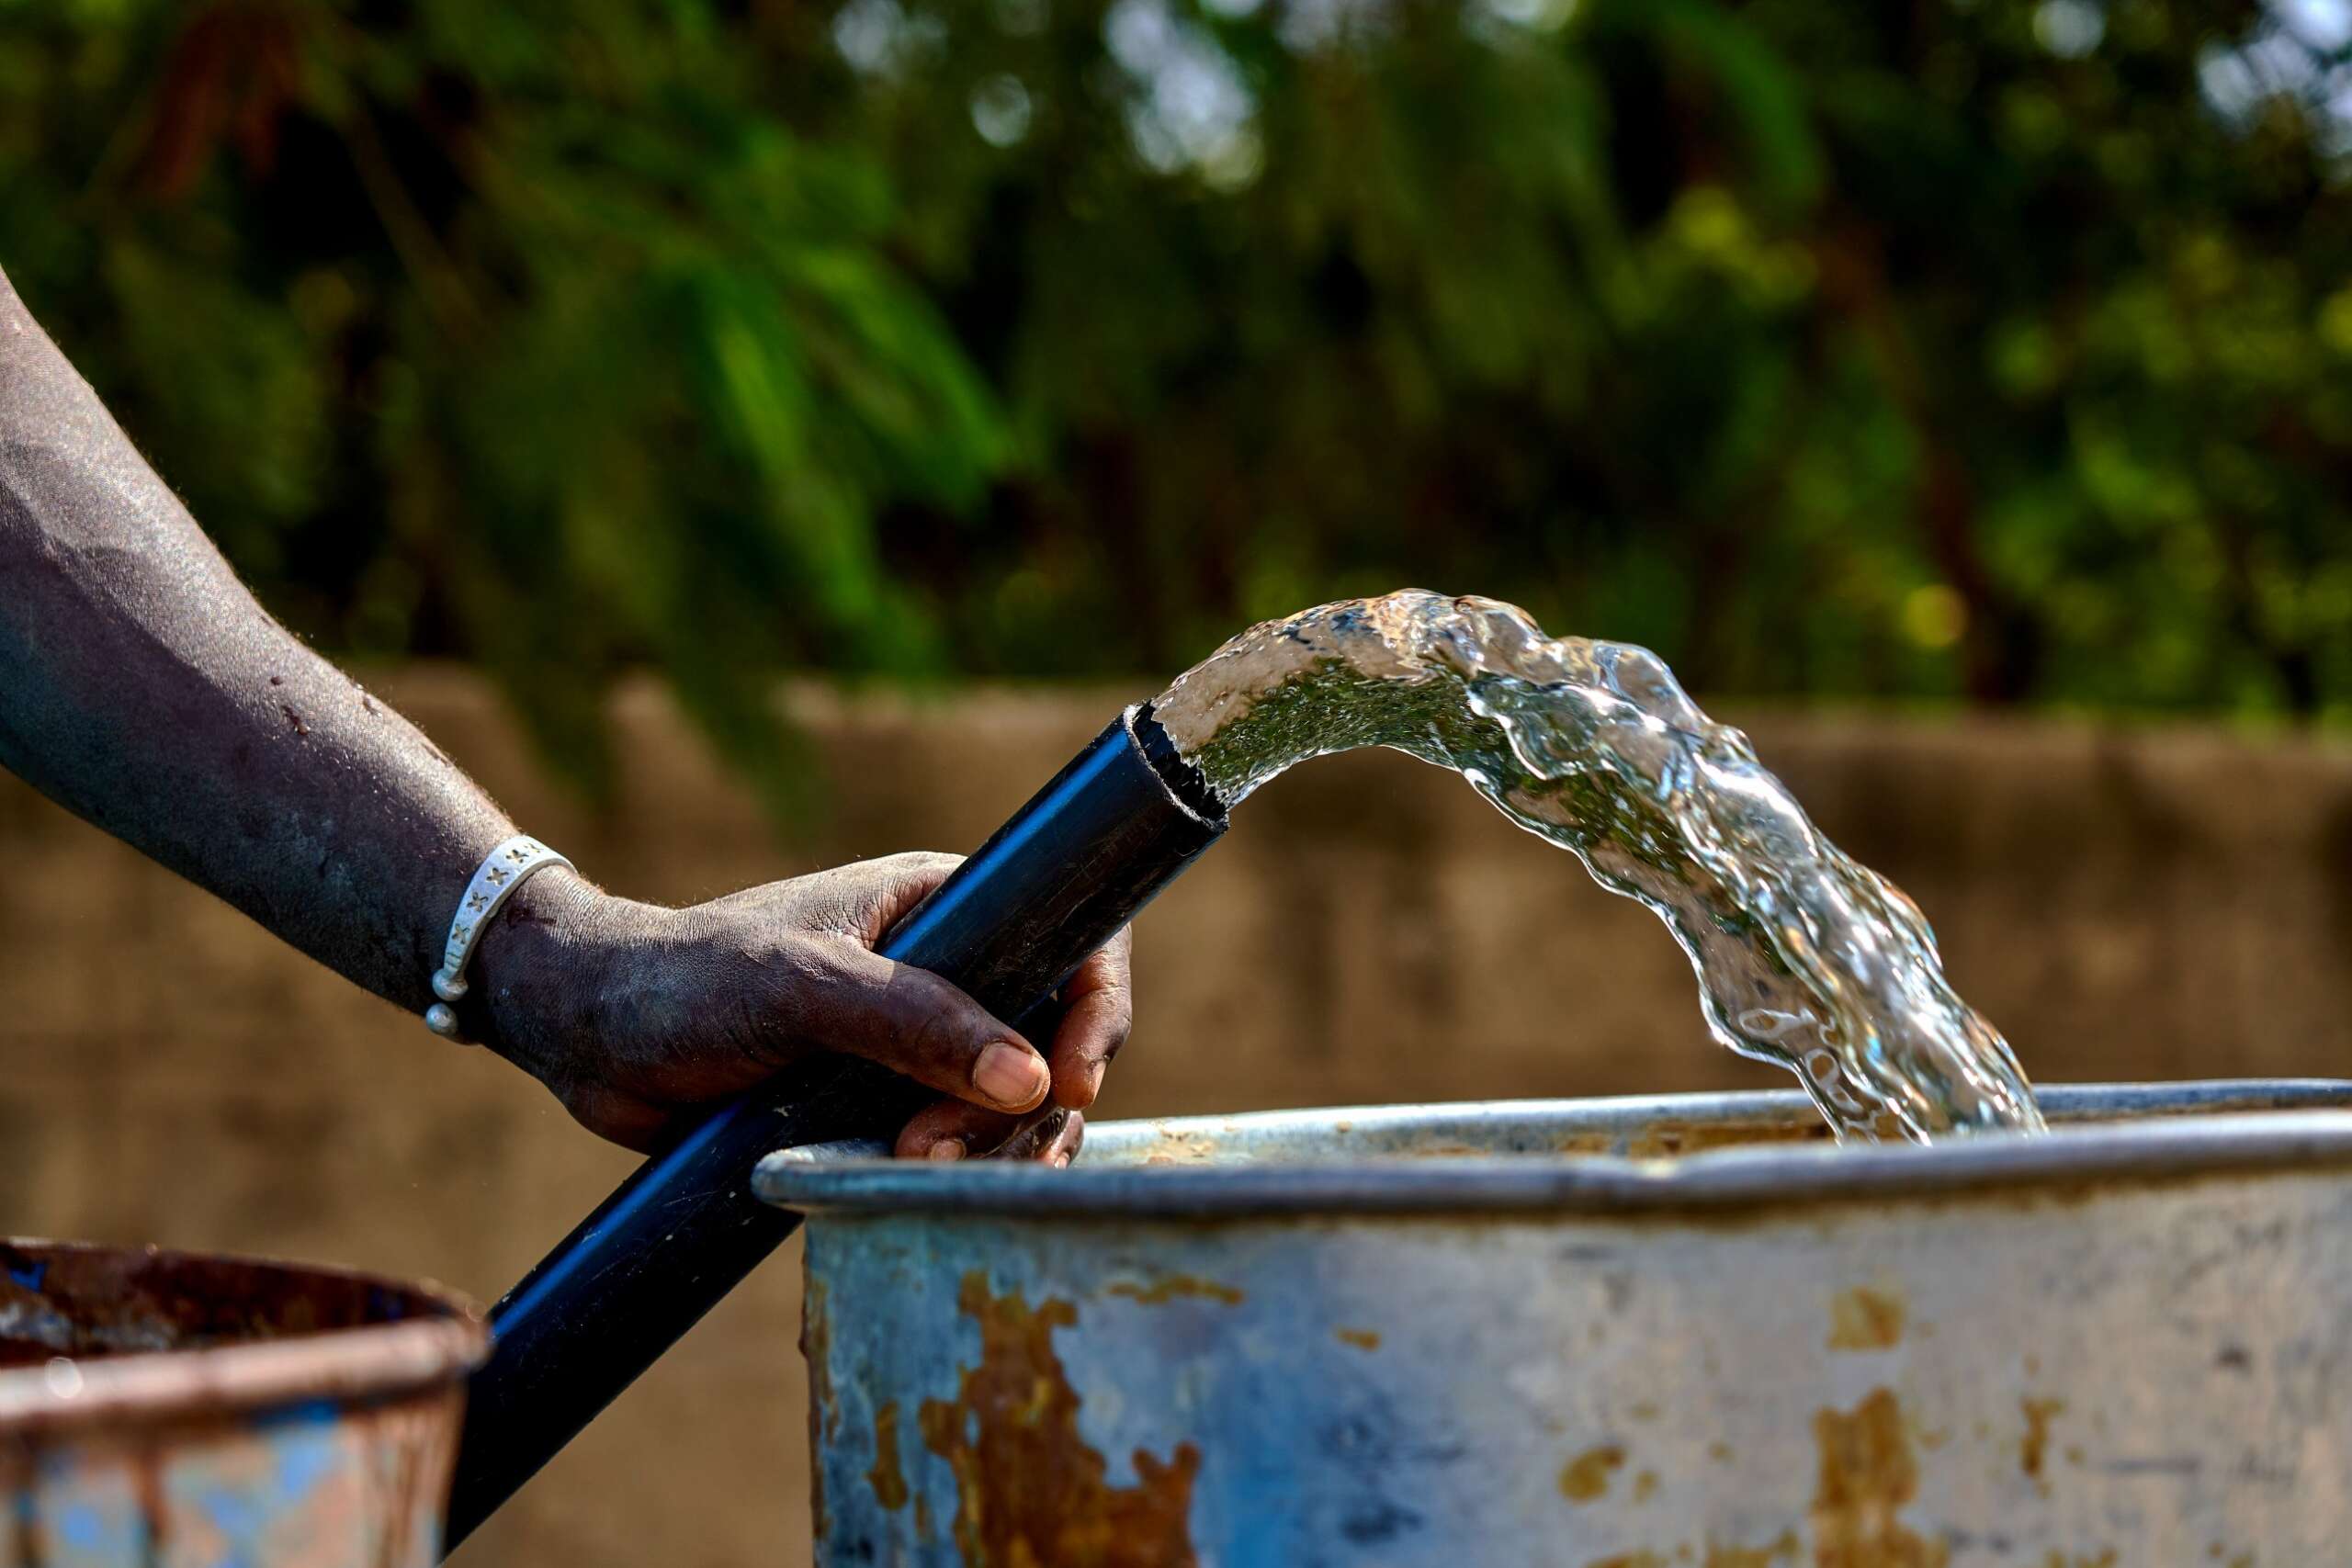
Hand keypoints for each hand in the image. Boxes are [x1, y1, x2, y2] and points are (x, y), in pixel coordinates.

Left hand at [466, 853, 1126, 1160]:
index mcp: (946, 904)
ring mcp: (919, 1040)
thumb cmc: (687, 980)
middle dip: (1024, 1104)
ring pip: (1011, 1103)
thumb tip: (1030, 1080)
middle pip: (1051, 1039)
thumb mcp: (804, 989)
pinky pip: (956, 1141)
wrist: (587, 1033)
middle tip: (942, 1147)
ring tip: (915, 1169)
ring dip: (987, 1146)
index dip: (1094, 1009)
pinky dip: (953, 1169)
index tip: (1069, 1082)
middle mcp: (948, 968)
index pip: (1072, 939)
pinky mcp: (884, 1101)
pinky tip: (912, 1186)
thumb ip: (915, 1024)